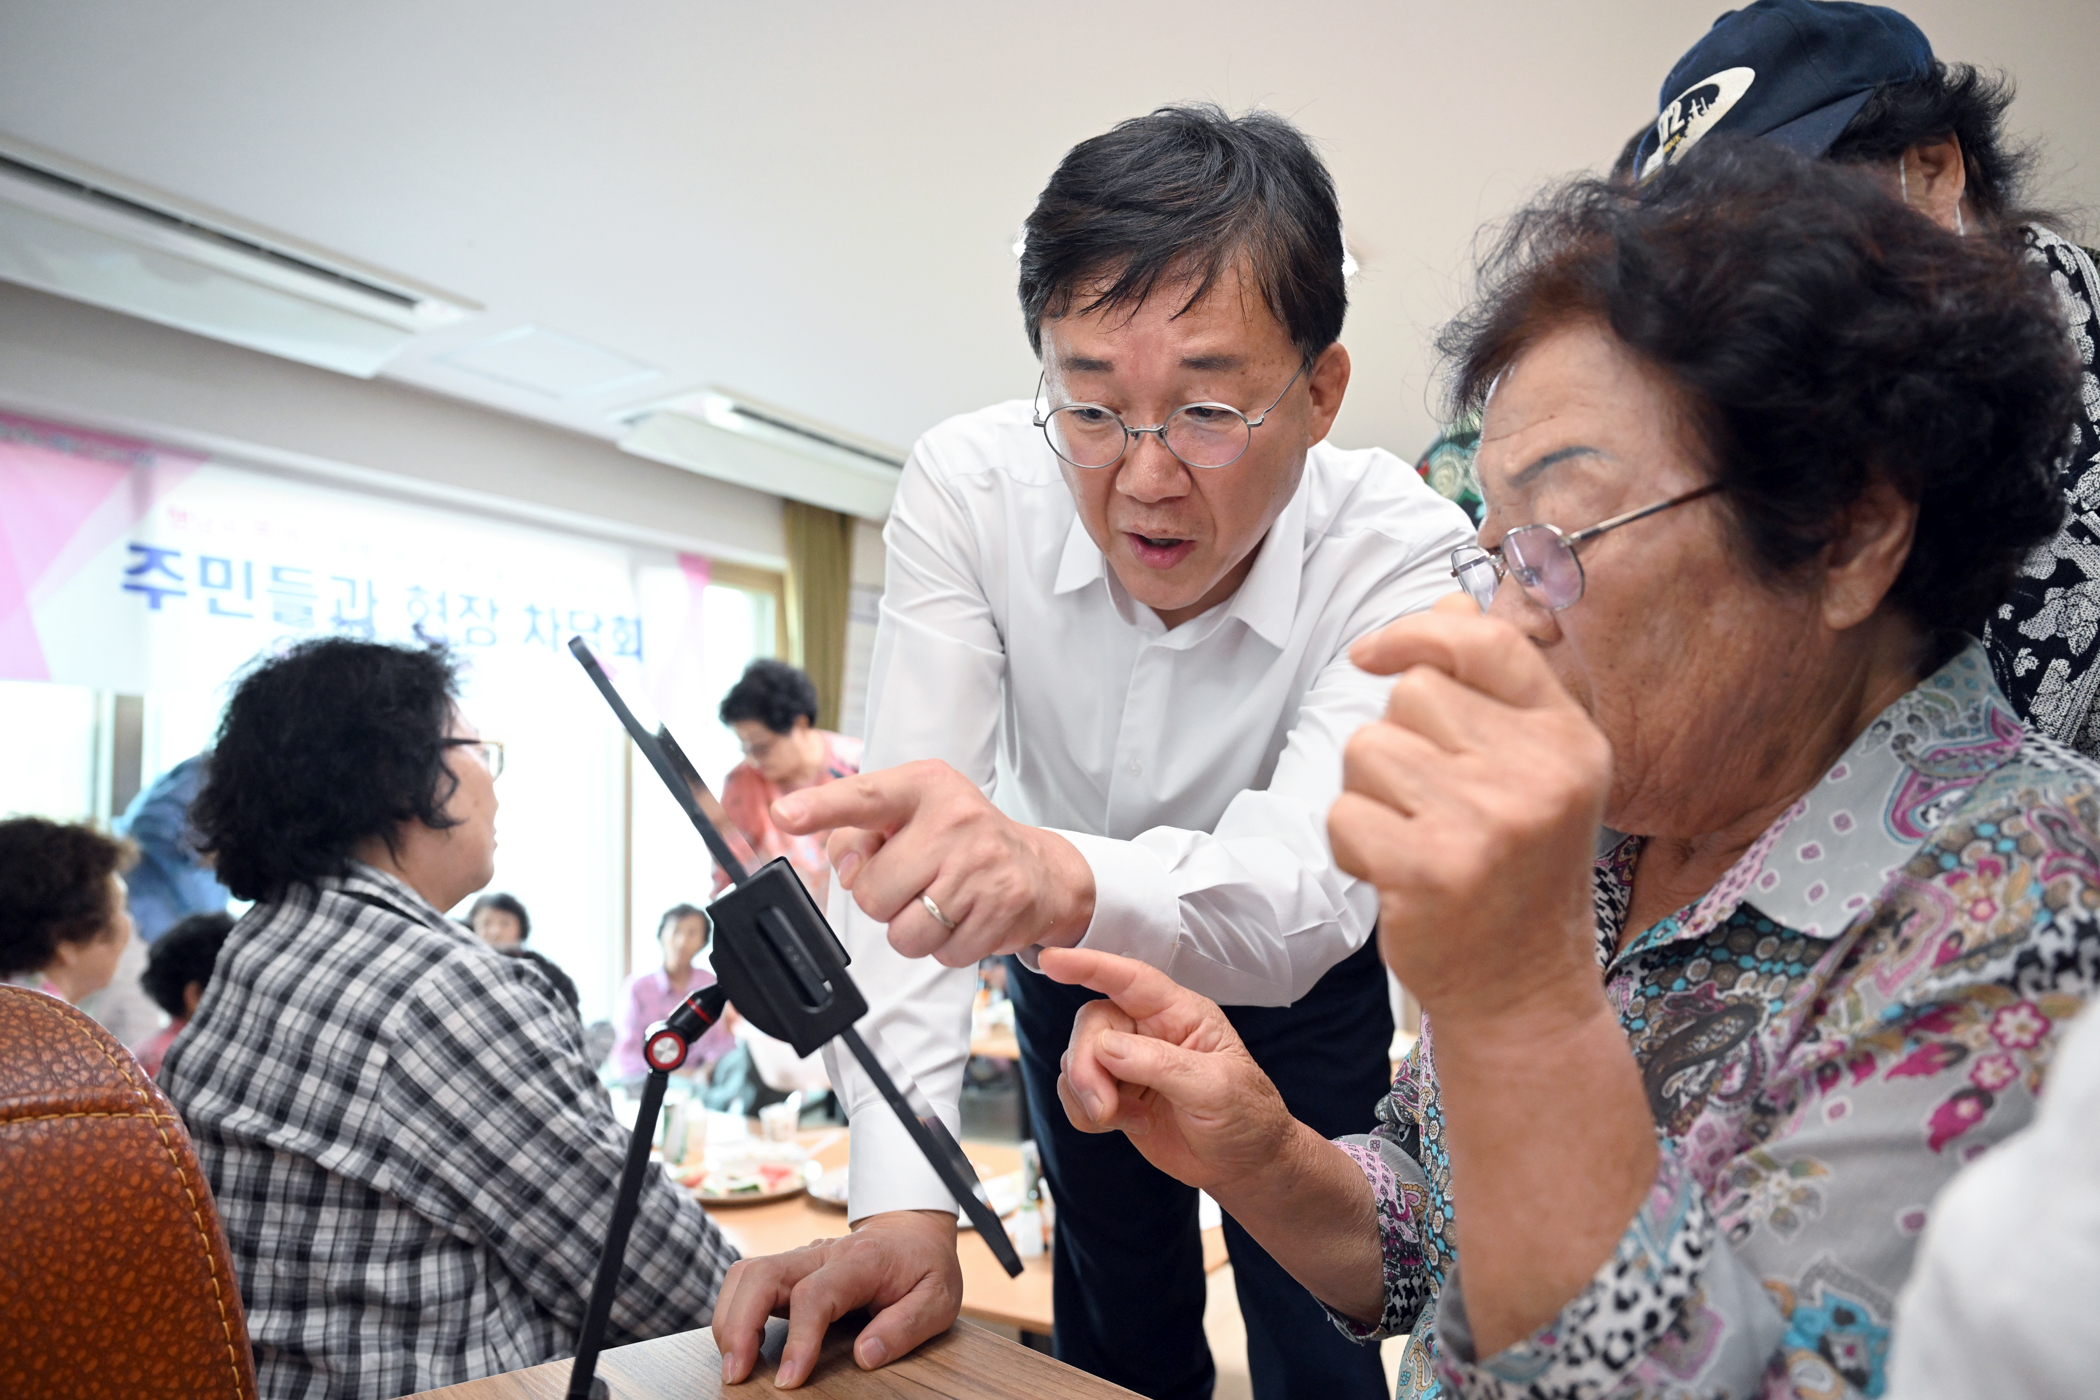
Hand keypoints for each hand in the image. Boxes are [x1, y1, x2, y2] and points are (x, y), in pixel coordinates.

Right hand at [711, 1209, 959, 1388]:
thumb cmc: (924, 1266)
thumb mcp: (939, 1298)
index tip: (789, 1380)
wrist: (912, 1231)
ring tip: (734, 1364)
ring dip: (729, 1318)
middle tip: (737, 1374)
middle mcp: (822, 1254)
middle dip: (739, 1325)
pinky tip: (742, 1345)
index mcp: (862, 1260)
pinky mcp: (789, 1269)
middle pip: (762, 1275)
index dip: (799, 1338)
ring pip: (745, 1274)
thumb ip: (905, 1326)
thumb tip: (865, 1356)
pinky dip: (734, 1312)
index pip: (815, 1294)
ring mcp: (801, 1258)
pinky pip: (748, 1282)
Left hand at [772, 759, 1094, 964]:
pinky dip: (947, 946)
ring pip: (904, 933)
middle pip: (872, 892)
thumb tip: (847, 870)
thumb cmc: (961, 840)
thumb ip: (862, 833)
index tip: (785, 815)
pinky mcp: (1002, 907)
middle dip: (886, 900)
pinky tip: (966, 918)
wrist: (1041, 870)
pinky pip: (942, 954)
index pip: (864, 796)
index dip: (821, 808)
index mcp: (924, 785)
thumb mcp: (914, 816)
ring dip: (913, 930)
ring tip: (941, 903)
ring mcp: (981, 864)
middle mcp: (955, 818)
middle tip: (917, 882)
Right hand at [1040, 947, 1295, 1197]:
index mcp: (1180, 1014)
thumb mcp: (1217, 1088)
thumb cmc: (1248, 1117)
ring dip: (1088, 1095)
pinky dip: (1085, 1113)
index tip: (1052, 960)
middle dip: (1088, 1067)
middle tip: (1104, 1108)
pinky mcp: (1115, 1095)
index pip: (1130, 979)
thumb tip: (1108, 1047)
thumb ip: (1162, 1064)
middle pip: (1093, 1025)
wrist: (1245, 1165)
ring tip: (1126, 1119)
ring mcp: (1129, 1063)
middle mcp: (1150, 1030)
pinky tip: (1123, 1125)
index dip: (1090, 966)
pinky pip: (1075, 1093)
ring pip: (1078, 1059)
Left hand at [1329, 592, 1612, 1033]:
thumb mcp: (1536, 775)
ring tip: (1416, 840)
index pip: (1486, 642)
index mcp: (1570, 740)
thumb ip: (1495, 690)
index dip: (1418, 632)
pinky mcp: (1433, 869)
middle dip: (1397, 742)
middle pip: (1411, 694)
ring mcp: (1488, 822)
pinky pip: (1344, 812)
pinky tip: (1396, 876)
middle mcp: (1539, 774)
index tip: (1372, 654)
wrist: (1526, 995)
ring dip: (1370, 794)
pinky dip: (1352, 845)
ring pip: (1368, 749)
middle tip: (1430, 806)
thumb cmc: (1517, 876)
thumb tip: (1442, 603)